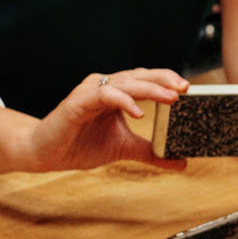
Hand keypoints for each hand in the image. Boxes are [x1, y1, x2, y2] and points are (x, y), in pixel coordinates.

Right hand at [28, 69, 188, 170]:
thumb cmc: (82, 144)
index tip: (188, 89)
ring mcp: (90, 93)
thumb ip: (151, 152)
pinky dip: (123, 102)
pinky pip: (103, 96)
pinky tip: (139, 112)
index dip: (166, 81)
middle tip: (184, 88)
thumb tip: (182, 162)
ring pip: (124, 83)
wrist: (47, 153)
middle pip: (138, 76)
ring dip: (149, 89)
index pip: (145, 80)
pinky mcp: (77, 104)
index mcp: (116, 94)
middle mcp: (104, 88)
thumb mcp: (125, 148)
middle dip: (163, 80)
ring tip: (170, 98)